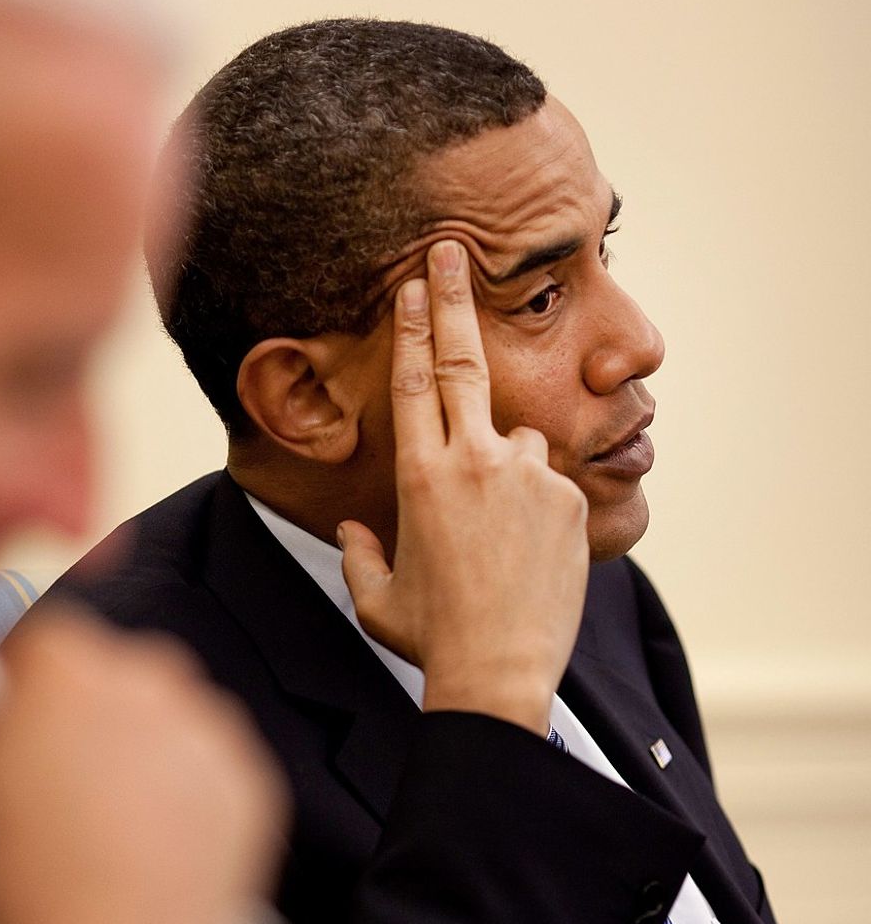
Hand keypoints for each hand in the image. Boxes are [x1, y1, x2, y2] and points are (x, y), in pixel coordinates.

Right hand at [0, 606, 288, 923]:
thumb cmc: (28, 891)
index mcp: (68, 669)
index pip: (46, 641)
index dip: (28, 681)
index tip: (22, 708)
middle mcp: (149, 681)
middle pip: (117, 674)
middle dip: (93, 714)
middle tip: (69, 779)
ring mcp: (208, 732)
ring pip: (173, 719)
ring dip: (147, 751)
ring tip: (116, 824)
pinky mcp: (250, 784)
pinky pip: (214, 768)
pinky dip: (191, 794)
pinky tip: (157, 843)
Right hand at [339, 240, 588, 734]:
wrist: (498, 672)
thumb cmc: (431, 638)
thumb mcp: (376, 597)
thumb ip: (360, 553)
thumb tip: (355, 530)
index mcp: (417, 476)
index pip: (410, 382)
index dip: (410, 326)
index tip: (413, 283)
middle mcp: (471, 461)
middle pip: (460, 361)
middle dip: (453, 300)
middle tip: (452, 250)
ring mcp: (526, 475)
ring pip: (517, 441)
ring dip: (506, 467)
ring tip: (500, 540)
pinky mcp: (567, 497)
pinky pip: (550, 483)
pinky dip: (537, 507)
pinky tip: (528, 557)